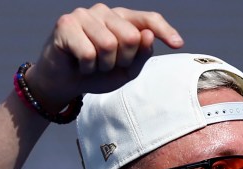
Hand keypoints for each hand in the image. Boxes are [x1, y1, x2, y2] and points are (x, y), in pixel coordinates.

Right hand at [25, 5, 183, 110]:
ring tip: (93, 65)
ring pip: (109, 45)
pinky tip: (79, 64)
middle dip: (123, 60)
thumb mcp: (126, 71)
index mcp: (122, 19)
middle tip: (108, 66)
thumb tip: (147, 35)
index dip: (164, 31)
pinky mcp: (66, 24)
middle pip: (131, 36)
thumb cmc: (97, 73)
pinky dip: (87, 67)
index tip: (178, 44)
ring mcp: (84, 15)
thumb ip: (141, 55)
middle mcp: (104, 11)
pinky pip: (88, 53)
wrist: (64, 83)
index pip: (147, 19)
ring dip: (103, 65)